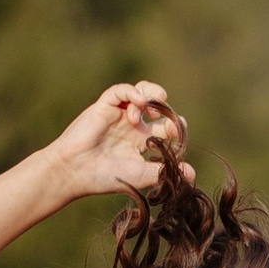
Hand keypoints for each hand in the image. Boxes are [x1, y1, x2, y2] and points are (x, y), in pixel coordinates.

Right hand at [48, 79, 183, 203]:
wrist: (76, 172)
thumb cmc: (105, 176)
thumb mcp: (140, 175)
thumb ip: (164, 171)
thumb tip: (192, 174)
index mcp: (141, 142)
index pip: (166, 127)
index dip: (175, 126)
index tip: (176, 134)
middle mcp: (132, 126)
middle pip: (157, 105)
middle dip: (165, 108)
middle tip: (165, 121)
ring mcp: (119, 114)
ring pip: (142, 91)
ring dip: (151, 96)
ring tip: (150, 108)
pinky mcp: (105, 106)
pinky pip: (122, 91)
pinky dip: (133, 92)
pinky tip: (139, 103)